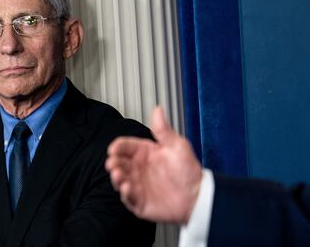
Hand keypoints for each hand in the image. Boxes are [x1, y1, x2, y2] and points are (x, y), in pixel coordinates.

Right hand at [105, 106, 202, 223]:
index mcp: (145, 153)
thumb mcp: (177, 146)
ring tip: (118, 174)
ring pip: (121, 180)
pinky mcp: (140, 201)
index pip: (126, 146)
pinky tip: (127, 188)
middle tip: (112, 163)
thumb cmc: (188, 170)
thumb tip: (158, 108)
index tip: (114, 148)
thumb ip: (163, 130)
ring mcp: (138, 185)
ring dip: (116, 177)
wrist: (197, 195)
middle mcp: (139, 168)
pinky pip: (129, 198)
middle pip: (120, 163)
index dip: (118, 146)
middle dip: (113, 162)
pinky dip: (126, 193)